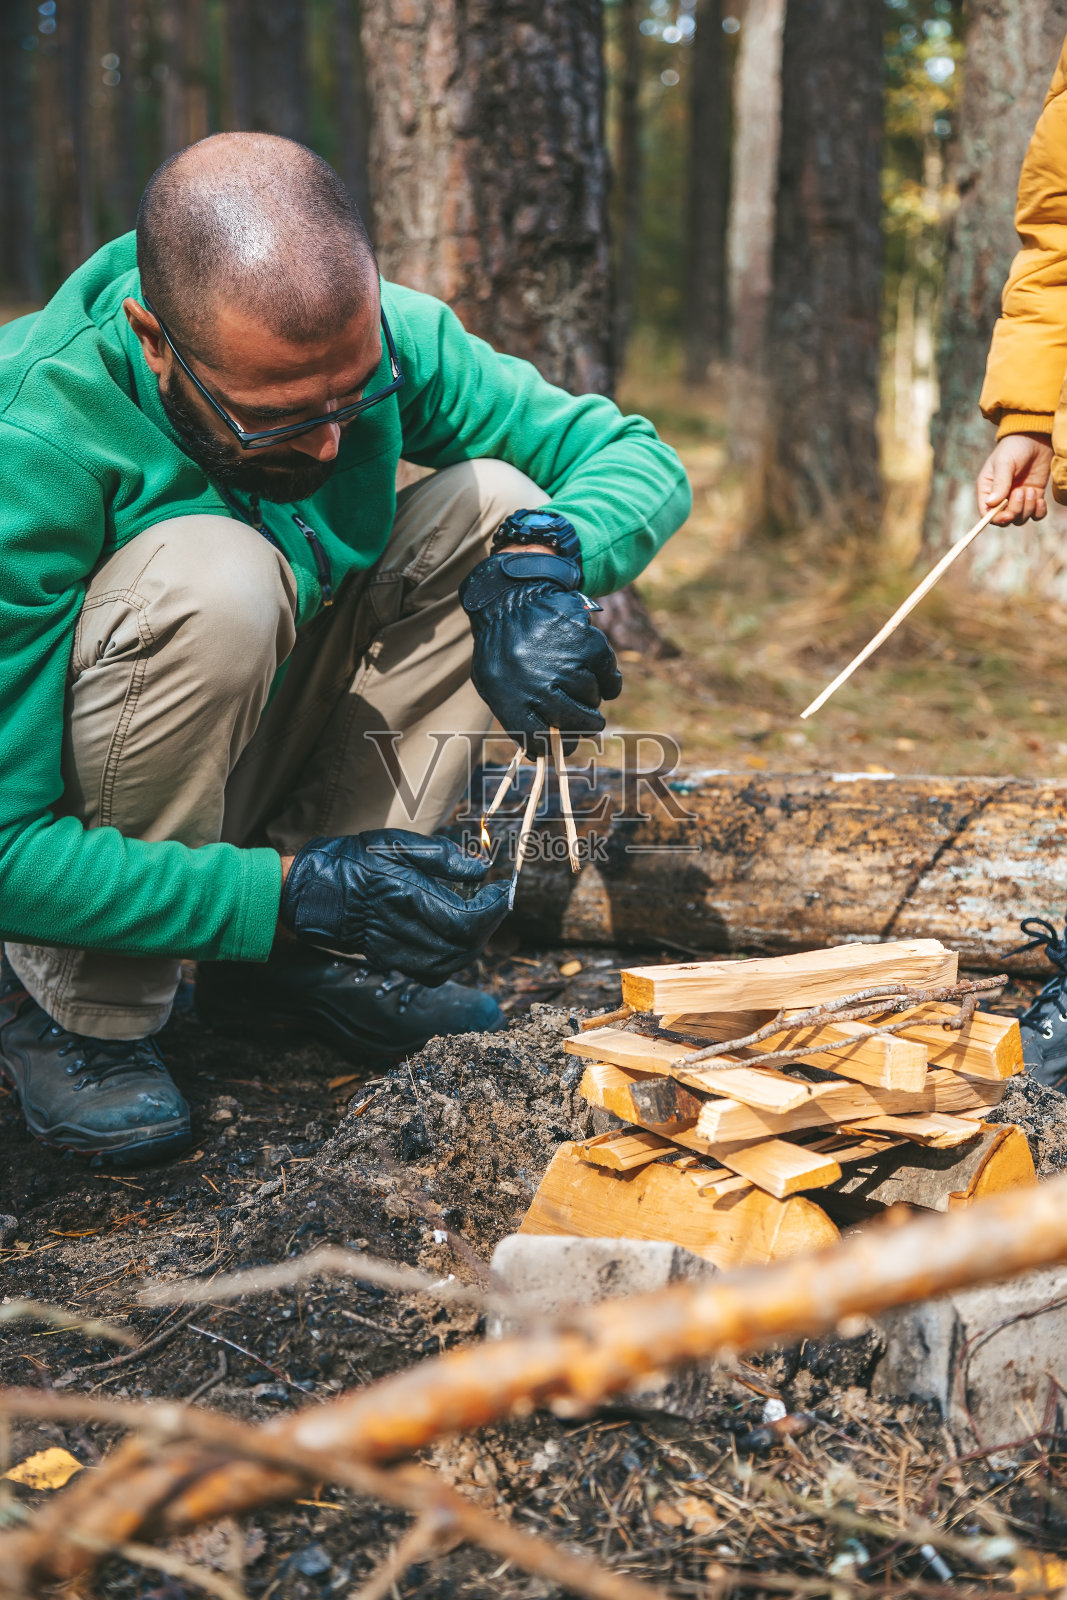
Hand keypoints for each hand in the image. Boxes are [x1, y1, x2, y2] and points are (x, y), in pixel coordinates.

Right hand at [279, 830, 508, 983]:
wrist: (307, 892)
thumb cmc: (349, 861)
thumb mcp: (394, 843)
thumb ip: (440, 856)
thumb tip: (480, 868)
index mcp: (409, 897)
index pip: (468, 917)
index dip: (494, 907)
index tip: (503, 888)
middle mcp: (405, 929)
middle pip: (466, 945)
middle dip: (489, 924)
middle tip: (494, 901)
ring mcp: (396, 950)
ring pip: (452, 963)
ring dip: (474, 943)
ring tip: (478, 918)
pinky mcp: (388, 960)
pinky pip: (432, 971)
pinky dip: (453, 958)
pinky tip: (453, 937)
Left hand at [460, 549, 622, 755]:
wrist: (511, 595)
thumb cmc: (501, 645)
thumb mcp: (492, 681)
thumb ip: (513, 715)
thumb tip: (541, 752)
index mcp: (509, 697)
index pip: (537, 739)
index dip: (554, 748)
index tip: (564, 747)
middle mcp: (537, 683)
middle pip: (573, 722)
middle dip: (585, 727)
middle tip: (591, 724)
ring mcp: (563, 663)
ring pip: (591, 697)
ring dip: (591, 697)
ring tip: (582, 687)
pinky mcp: (585, 642)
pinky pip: (608, 674)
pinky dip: (611, 682)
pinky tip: (605, 681)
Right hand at [977, 432, 1052, 525]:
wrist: (1036, 437)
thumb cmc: (1014, 447)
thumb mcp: (1004, 463)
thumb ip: (999, 483)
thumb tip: (991, 504)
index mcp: (988, 490)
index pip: (987, 514)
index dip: (996, 519)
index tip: (1007, 515)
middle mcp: (1001, 498)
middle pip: (1005, 520)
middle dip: (1015, 511)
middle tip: (1021, 492)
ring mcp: (1018, 499)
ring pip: (1020, 519)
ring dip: (1027, 508)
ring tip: (1030, 490)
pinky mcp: (1033, 497)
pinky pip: (1036, 515)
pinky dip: (1039, 512)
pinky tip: (1040, 499)